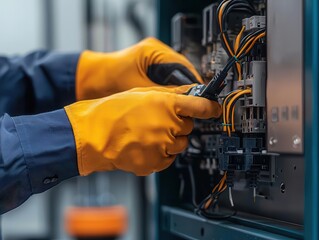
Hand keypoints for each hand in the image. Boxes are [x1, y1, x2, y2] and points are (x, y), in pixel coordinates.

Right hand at [65, 85, 220, 175]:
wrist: (91, 135)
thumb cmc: (111, 111)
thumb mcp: (140, 93)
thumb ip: (168, 94)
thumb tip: (187, 94)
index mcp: (165, 104)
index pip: (199, 106)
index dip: (210, 107)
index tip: (215, 109)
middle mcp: (168, 126)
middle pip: (187, 127)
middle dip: (177, 124)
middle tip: (157, 120)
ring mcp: (162, 146)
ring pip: (179, 144)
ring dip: (169, 140)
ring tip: (148, 134)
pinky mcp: (155, 163)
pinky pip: (168, 158)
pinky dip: (160, 153)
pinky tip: (144, 145)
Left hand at [76, 37, 202, 99]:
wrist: (88, 81)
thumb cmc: (106, 78)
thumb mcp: (137, 87)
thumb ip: (160, 92)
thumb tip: (181, 102)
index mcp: (154, 51)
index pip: (183, 66)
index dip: (192, 84)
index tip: (199, 99)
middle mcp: (155, 54)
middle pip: (181, 73)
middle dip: (185, 90)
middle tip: (191, 106)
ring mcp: (151, 63)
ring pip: (173, 79)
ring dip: (176, 93)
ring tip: (182, 107)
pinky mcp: (147, 72)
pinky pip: (163, 83)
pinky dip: (167, 93)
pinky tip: (169, 105)